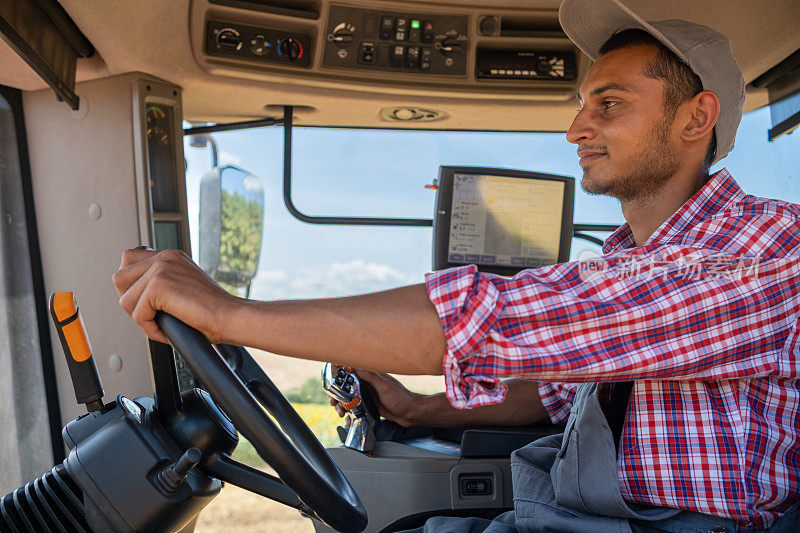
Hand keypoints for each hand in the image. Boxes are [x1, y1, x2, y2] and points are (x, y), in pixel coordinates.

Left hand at [113, 248, 240, 343]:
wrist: (230, 316)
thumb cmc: (212, 310)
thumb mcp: (184, 287)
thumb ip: (162, 283)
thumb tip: (134, 296)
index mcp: (170, 256)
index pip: (128, 260)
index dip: (132, 285)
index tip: (149, 302)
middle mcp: (165, 257)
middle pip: (119, 278)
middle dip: (130, 301)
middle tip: (152, 314)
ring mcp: (161, 269)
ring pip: (125, 299)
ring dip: (141, 318)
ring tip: (162, 323)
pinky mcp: (159, 285)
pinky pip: (137, 315)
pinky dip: (151, 330)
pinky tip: (168, 329)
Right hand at [330, 370, 427, 427]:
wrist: (412, 413)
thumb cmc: (402, 399)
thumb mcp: (385, 387)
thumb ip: (372, 377)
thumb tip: (357, 366)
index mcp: (373, 376)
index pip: (353, 370)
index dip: (341, 373)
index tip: (332, 377)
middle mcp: (369, 384)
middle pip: (347, 386)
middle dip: (338, 394)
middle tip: (334, 402)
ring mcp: (370, 395)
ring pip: (350, 398)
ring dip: (343, 405)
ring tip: (341, 413)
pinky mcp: (371, 405)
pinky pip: (356, 408)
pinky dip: (351, 414)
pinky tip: (349, 420)